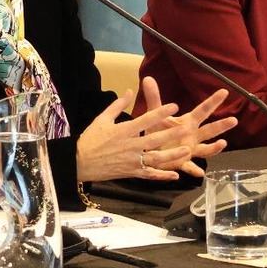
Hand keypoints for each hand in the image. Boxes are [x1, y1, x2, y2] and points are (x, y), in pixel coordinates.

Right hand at [77, 79, 234, 181]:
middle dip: (171, 133)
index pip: (146, 120)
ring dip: (172, 155)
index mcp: (124, 130)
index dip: (161, 113)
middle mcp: (130, 146)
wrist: (79, 162)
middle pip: (155, 139)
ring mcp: (132, 161)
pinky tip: (175, 176)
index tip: (174, 106)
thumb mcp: (102, 119)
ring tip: (187, 151)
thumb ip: (118, 105)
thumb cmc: (90, 139)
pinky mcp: (131, 173)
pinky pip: (149, 175)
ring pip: (156, 159)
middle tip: (187, 127)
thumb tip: (130, 91)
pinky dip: (162, 176)